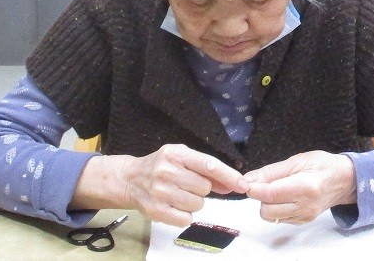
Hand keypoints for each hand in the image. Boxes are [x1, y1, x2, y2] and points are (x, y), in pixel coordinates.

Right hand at [71, 144, 248, 226]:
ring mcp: (160, 192)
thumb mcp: (182, 158)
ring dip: (193, 201)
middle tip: (186, 183)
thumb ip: (207, 170)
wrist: (131, 179)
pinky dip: (185, 214)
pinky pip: (186, 218)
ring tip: (179, 193)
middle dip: (201, 188)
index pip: (208, 165)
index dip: (228, 175)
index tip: (242, 184)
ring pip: (198, 203)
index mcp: (176, 154)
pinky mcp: (156, 211)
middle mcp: (167, 171)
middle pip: (205, 187)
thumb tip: (232, 184)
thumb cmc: (161, 166)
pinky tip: (174, 204)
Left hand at [244, 151, 356, 224]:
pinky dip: (275, 208)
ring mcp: (304, 216)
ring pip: (270, 216)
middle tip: (265, 182)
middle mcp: (305, 206)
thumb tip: (248, 179)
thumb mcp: (297, 160)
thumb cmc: (322, 165)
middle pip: (266, 209)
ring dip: (266, 203)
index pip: (269, 194)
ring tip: (276, 189)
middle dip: (259, 196)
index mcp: (304, 187)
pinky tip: (284, 196)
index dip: (253, 189)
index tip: (245, 182)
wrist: (344, 180)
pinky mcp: (303, 222)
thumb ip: (271, 172)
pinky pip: (279, 219)